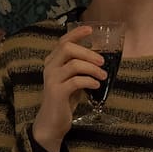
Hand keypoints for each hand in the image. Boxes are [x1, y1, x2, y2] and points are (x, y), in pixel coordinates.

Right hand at [31, 25, 103, 151]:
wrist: (52, 123)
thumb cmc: (63, 99)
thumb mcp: (71, 79)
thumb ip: (78, 67)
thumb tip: (98, 57)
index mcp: (52, 61)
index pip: (63, 41)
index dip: (76, 33)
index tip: (90, 29)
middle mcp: (49, 67)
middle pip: (68, 48)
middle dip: (88, 52)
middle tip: (102, 61)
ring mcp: (52, 79)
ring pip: (74, 64)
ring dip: (92, 69)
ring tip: (103, 75)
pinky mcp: (57, 92)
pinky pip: (76, 81)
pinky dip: (89, 81)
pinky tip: (96, 85)